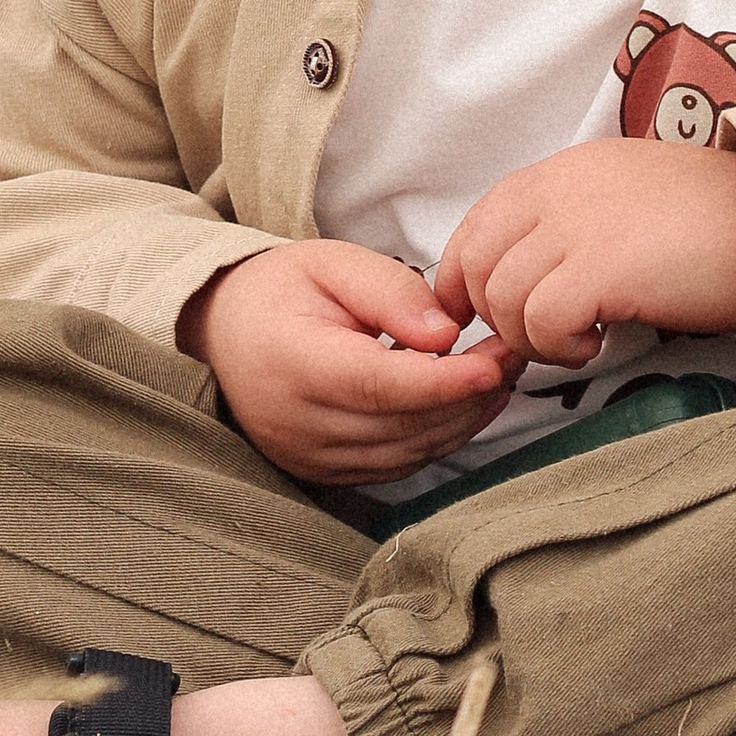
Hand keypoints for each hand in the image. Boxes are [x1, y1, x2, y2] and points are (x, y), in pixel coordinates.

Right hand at [177, 241, 519, 486]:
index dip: (445, 380)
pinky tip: (463, 402)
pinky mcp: (322, 473)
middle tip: (513, 352)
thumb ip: (391, 292)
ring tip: (498, 374)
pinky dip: (437, 436)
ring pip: (408, 451)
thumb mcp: (332, 262)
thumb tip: (446, 335)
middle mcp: (296, 423)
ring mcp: (307, 457)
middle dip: (468, 395)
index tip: (496, 362)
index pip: (380, 385)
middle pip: (402, 424)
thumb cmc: (280, 289)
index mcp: (292, 364)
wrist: (223, 331)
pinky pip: (397, 465)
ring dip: (462, 419)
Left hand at [435, 136, 735, 367]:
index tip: (492, 320)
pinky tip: (598, 342)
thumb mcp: (622, 196)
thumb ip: (567, 220)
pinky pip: (540, 322)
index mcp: (559, 172)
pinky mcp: (601, 267)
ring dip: (532, 338)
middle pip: (476, 266)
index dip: (468, 283)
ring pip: (502, 299)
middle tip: (544, 339)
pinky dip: (559, 347)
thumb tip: (524, 273)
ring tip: (581, 340)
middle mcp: (557, 190)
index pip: (474, 228)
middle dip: (497, 318)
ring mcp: (576, 225)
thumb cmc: (712, 221)